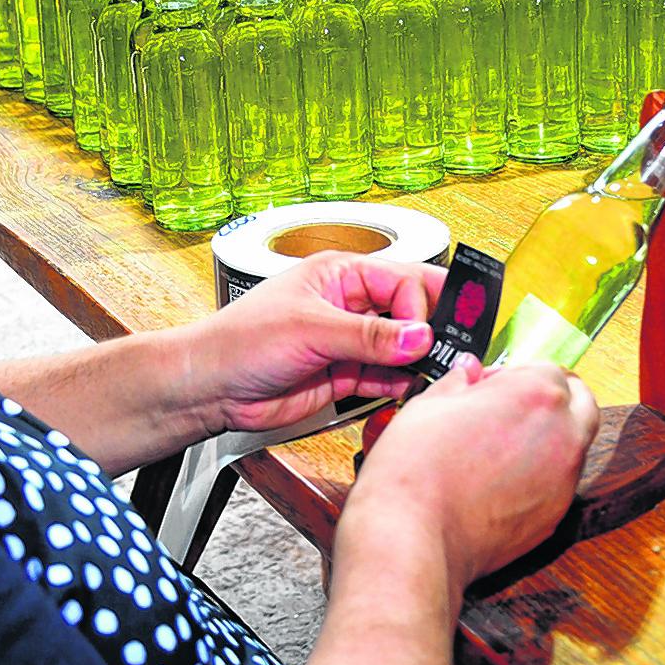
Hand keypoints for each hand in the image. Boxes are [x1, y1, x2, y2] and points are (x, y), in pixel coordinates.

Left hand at [175, 250, 446, 436]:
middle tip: (452, 352)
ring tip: (434, 375)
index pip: (402, 280)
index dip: (421, 308)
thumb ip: (368, 336)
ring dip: (418, 362)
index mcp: (340, 274)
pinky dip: (400, 385)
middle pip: (409, 312)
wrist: (211, 388)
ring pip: (401, 348)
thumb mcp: (309, 330)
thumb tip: (418, 335)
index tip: (428, 335)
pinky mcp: (345, 375)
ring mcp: (348, 342)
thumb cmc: (240, 341)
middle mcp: (349, 304)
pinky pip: (385, 378)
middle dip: (430, 331)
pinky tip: (408, 390)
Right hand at [343, 360, 599, 593]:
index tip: (486, 388)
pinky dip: (540, 476)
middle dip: (551, 399)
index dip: (512, 375)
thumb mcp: (428, 405)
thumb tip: (467, 373)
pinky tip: (499, 482)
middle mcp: (563, 433)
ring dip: (549, 437)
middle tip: (509, 409)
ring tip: (499, 448)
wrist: (415, 537)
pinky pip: (558, 483)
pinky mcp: (556, 516)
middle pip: (579, 402)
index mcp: (535, 392)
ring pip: (573, 444)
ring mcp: (565, 478)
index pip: (546, 368)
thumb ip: (459, 382)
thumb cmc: (416, 469)